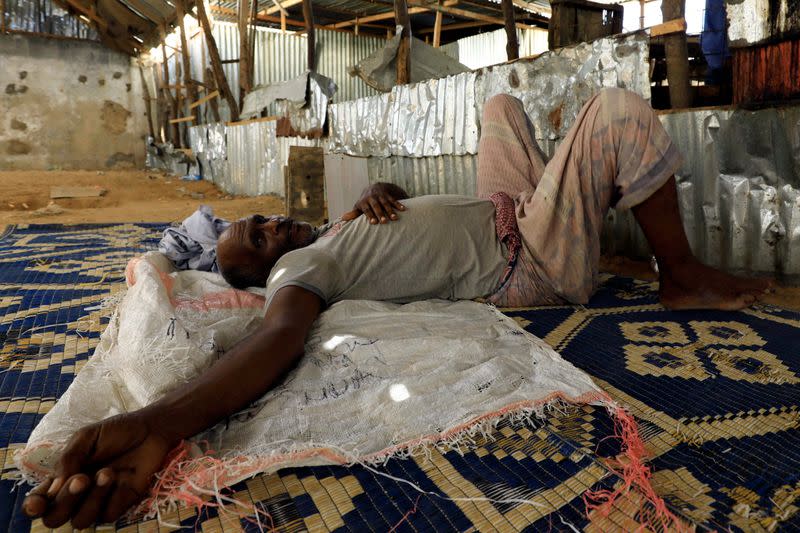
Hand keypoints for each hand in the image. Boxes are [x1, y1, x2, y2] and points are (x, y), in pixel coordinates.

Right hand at [23, 413, 173, 528]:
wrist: (151, 429)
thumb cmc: (116, 431)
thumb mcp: (86, 437)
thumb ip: (68, 460)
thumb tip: (52, 490)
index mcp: (63, 477)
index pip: (39, 501)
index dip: (33, 507)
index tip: (38, 503)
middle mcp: (77, 494)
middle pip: (55, 518)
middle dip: (65, 501)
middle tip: (82, 477)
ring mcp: (98, 501)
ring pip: (81, 521)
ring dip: (92, 499)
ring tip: (107, 472)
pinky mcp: (121, 504)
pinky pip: (108, 515)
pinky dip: (112, 498)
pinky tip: (122, 477)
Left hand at [341, 182, 407, 223]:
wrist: (374, 187)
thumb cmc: (365, 201)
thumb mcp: (359, 206)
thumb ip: (353, 213)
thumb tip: (343, 219)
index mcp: (364, 202)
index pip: (367, 209)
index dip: (370, 215)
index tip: (373, 222)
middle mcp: (372, 198)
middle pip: (376, 206)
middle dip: (380, 213)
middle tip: (384, 222)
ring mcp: (380, 196)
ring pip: (386, 203)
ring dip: (390, 210)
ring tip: (395, 218)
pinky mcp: (388, 194)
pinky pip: (393, 199)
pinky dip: (398, 204)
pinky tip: (403, 209)